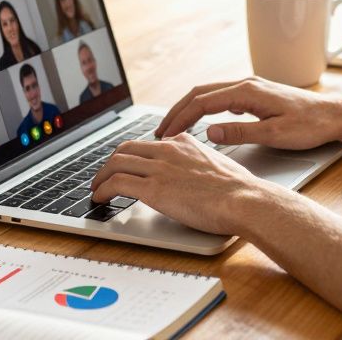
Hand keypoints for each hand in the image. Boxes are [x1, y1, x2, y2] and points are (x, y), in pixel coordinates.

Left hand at [90, 134, 275, 234]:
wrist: (244, 199)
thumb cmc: (239, 189)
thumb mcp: (217, 163)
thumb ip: (199, 162)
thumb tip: (194, 174)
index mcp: (183, 143)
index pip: (147, 143)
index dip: (131, 155)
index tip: (126, 165)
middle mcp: (168, 150)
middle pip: (125, 149)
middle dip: (110, 163)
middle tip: (104, 175)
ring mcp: (160, 168)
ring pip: (116, 163)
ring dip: (101, 177)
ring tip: (97, 189)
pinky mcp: (154, 189)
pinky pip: (117, 183)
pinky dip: (103, 190)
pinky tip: (100, 198)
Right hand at [154, 76, 341, 149]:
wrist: (334, 115)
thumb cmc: (309, 126)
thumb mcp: (275, 135)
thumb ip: (240, 133)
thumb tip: (210, 132)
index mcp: (247, 92)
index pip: (202, 102)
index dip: (180, 117)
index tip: (165, 134)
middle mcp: (246, 84)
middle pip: (200, 93)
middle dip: (177, 110)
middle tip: (161, 130)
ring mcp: (251, 87)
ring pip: (209, 93)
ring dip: (189, 108)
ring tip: (175, 126)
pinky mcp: (256, 94)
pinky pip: (221, 96)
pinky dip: (204, 107)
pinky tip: (202, 121)